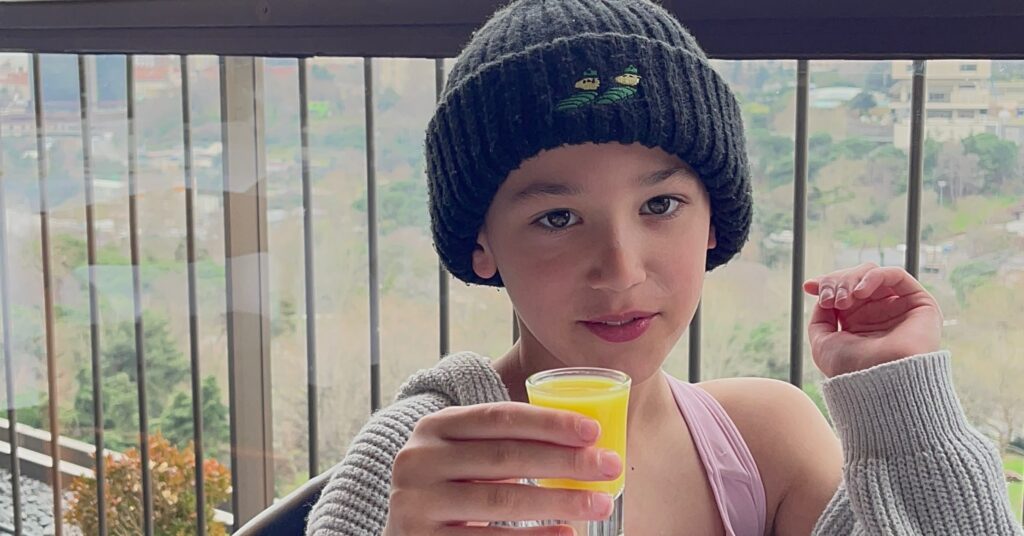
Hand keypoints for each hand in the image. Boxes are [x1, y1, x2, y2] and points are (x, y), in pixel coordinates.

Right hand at [383, 401, 622, 534]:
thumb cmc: (452, 492)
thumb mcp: (466, 459)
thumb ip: (506, 444)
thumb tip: (586, 442)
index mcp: (433, 427)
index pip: (498, 417)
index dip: (548, 422)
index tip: (594, 432)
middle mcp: (418, 460)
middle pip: (505, 457)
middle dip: (565, 462)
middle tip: (610, 466)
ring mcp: (415, 504)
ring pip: (501, 501)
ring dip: (558, 502)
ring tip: (599, 503)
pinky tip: (566, 535)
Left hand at [802, 262, 942, 377]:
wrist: (879, 382)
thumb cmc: (850, 368)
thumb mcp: (822, 341)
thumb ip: (821, 316)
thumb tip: (823, 294)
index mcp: (858, 322)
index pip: (843, 289)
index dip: (826, 283)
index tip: (810, 287)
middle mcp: (879, 313)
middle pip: (855, 278)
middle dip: (837, 282)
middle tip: (831, 300)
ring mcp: (898, 307)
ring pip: (872, 274)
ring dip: (852, 280)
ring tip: (844, 300)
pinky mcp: (919, 303)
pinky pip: (895, 275)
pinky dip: (873, 277)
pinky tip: (859, 293)